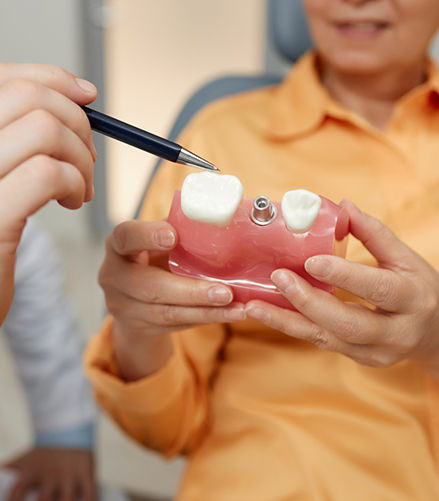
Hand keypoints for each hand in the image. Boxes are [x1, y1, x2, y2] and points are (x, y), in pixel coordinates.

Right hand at [0, 62, 97, 324]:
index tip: (87, 95)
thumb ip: (22, 134)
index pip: (2, 79)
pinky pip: (47, 173)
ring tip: (81, 187)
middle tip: (87, 158)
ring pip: (44, 129)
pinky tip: (74, 202)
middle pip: (27, 98)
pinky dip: (74, 182)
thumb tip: (79, 94)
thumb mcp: (0, 174)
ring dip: (80, 157)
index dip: (52, 79)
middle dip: (76, 122)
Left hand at [3, 449, 94, 500]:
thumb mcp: (25, 460)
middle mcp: (50, 474)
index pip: (16, 495)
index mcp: (32, 471)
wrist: (69, 430)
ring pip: (67, 500)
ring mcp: (69, 474)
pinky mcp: (86, 473)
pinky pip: (90, 494)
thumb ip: (10, 472)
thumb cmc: (43, 453)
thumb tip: (0, 472)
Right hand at [99, 219, 245, 379]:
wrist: (133, 295)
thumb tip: (222, 216)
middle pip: (150, 287)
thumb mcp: (159, 238)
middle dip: (191, 291)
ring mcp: (124, 306)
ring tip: (236, 309)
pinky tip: (229, 315)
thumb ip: (180, 228)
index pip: (126, 237)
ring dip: (206, 312)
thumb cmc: (154, 255)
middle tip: (225, 291)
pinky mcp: (140, 326)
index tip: (172, 235)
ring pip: (167, 313)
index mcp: (119, 245)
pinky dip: (205, 319)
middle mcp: (114, 277)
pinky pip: (176, 325)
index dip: (147, 236)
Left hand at [245, 200, 438, 376]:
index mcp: (412, 299)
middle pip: (347, 322)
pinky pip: (321, 342)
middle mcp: (395, 332)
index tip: (311, 260)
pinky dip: (293, 327)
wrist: (436, 334)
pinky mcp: (358, 358)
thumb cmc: (419, 289)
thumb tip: (343, 206)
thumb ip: (374, 233)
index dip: (344, 275)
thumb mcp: (406, 258)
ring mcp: (375, 352)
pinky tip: (268, 314)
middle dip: (308, 302)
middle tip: (278, 278)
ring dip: (287, 322)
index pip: (377, 288)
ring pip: (326, 339)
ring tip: (254, 306)